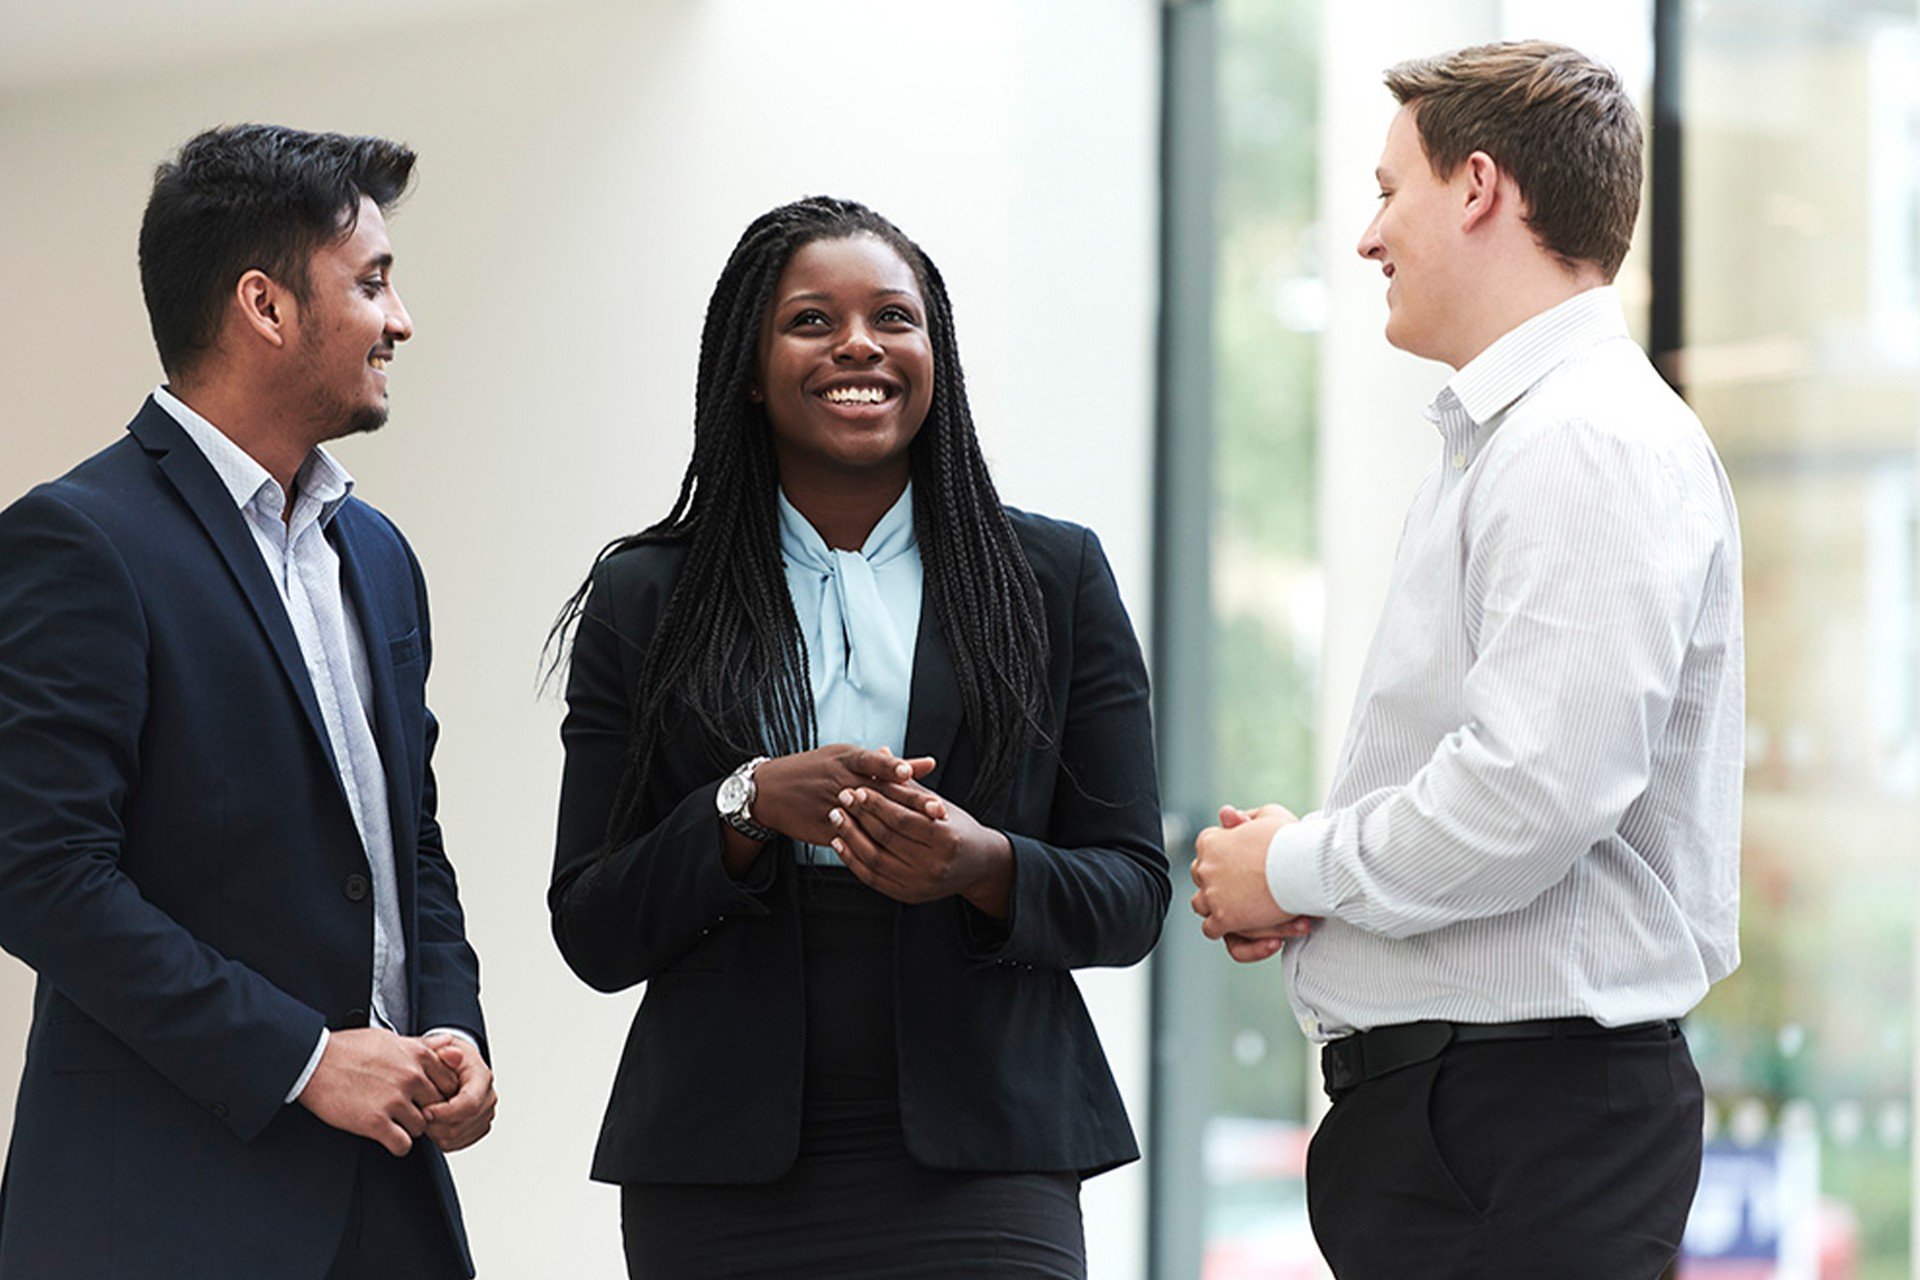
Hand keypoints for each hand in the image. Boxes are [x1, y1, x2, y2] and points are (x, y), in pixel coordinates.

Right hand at [296, 1027, 460, 1156]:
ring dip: (410, 1128)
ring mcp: (394, 1100)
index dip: (439, 1093)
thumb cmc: (348, 1049)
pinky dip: (397, 1145)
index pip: (449, 1083)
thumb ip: (423, 1045)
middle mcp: (410, 1077)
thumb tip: (450, 1041)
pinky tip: (387, 1136)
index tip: (426, 1098)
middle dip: (426, 1112)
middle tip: (409, 1113)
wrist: (313, 1063)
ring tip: (393, 1122)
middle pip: (438, 1106)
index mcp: (417, 1055)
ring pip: (421, 1127)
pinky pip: (402, 1145)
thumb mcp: (390, 1038)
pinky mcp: (375, 1122)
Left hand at [420, 1033, 496, 1152]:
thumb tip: (451, 1054)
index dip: (445, 1112)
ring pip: (457, 1137)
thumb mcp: (444, 1048)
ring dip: (435, 1131)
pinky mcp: (477, 1129)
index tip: (425, 1111)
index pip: (469, 1104)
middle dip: (436, 1124)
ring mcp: (484, 1115)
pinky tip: (432, 1124)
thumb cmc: (448, 1058)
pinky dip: (439, 1138)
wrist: (454, 1065)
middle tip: (417, 1115)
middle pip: (462, 1124)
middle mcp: (488, 1098)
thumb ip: (445, 1052)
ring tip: (423, 1117)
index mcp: (483, 1078)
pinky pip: (456, 1144)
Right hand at [747, 745, 935, 847]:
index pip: (872, 762)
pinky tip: (899, 853)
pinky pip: (853, 838)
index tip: (910, 772)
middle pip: (879, 792)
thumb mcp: (847, 757)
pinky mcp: (826, 829)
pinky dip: (874, 844)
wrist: (771, 791)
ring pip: (868, 818)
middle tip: (937, 810)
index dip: (891, 767)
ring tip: (923, 834)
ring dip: (896, 826)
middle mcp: (840, 781)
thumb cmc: (816, 769)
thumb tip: (928, 764)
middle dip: (909, 802)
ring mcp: (832, 807)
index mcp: (845, 760)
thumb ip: (889, 764)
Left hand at [829, 779, 1014, 916]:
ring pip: (875, 860)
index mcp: (947, 839)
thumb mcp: (939, 804)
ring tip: (836, 816)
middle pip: (887, 838)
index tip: (858, 788)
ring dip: (851, 837)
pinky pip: (873, 878)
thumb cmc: (959, 828)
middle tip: (841, 797)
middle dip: (860, 816)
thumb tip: (883, 752)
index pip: (903, 819)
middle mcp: (935, 865)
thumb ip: (908, 784)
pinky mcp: (909, 895)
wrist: (979, 865)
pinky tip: (840, 842)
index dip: (877, 803)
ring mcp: (921, 884)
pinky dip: (853, 860)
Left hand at [1191, 802, 1313, 947]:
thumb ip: (1245, 818)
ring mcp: (1212, 894)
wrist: (1303, 864)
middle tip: (1254, 890)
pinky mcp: (1224, 918)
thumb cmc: (1291, 839)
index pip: (1208, 853)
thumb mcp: (1268, 815)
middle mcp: (1205, 867)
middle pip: (1203, 878)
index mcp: (1211, 841)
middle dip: (1222, 884)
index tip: (1251, 864)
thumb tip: (1225, 814)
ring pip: (1202, 905)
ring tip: (1254, 911)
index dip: (1228, 860)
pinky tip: (1259, 934)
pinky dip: (1233, 933)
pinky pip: (1214, 930)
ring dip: (1222, 909)